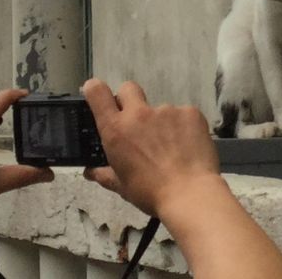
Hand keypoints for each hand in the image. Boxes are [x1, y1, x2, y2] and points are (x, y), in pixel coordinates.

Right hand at [83, 79, 219, 216]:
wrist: (190, 194)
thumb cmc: (151, 193)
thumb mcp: (121, 186)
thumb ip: (104, 174)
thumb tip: (91, 171)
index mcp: (117, 129)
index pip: (98, 92)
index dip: (95, 89)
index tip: (97, 93)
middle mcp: (139, 114)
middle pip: (128, 88)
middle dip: (129, 99)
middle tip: (137, 121)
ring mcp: (167, 110)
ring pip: (160, 109)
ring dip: (162, 122)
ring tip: (172, 147)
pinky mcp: (190, 112)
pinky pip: (183, 115)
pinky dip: (184, 127)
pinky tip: (188, 146)